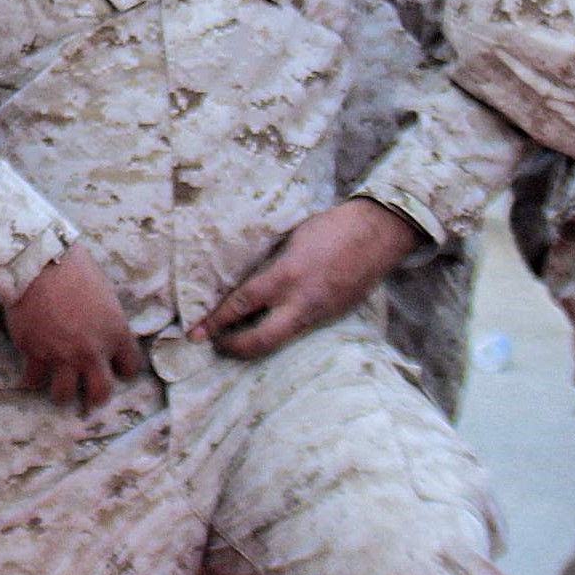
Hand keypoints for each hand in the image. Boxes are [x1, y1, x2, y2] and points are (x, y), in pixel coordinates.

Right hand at [4, 244, 143, 409]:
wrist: (40, 262)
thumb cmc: (75, 268)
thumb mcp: (105, 294)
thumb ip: (106, 319)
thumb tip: (100, 327)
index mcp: (116, 333)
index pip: (130, 367)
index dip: (123, 369)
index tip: (116, 368)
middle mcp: (92, 351)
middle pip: (101, 392)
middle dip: (97, 397)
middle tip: (91, 397)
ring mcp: (61, 355)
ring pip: (64, 394)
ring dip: (62, 394)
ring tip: (59, 391)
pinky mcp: (34, 352)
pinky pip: (33, 379)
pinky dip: (31, 378)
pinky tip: (30, 375)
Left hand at [196, 198, 421, 359]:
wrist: (377, 233)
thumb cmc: (331, 227)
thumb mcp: (291, 241)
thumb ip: (270, 264)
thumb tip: (245, 279)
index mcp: (287, 276)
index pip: (241, 304)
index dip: (216, 321)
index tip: (196, 332)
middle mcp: (301, 301)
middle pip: (260, 340)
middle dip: (234, 347)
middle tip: (215, 344)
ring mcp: (319, 313)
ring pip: (281, 342)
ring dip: (256, 344)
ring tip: (237, 339)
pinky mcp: (333, 317)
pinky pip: (300, 332)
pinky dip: (280, 333)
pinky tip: (270, 326)